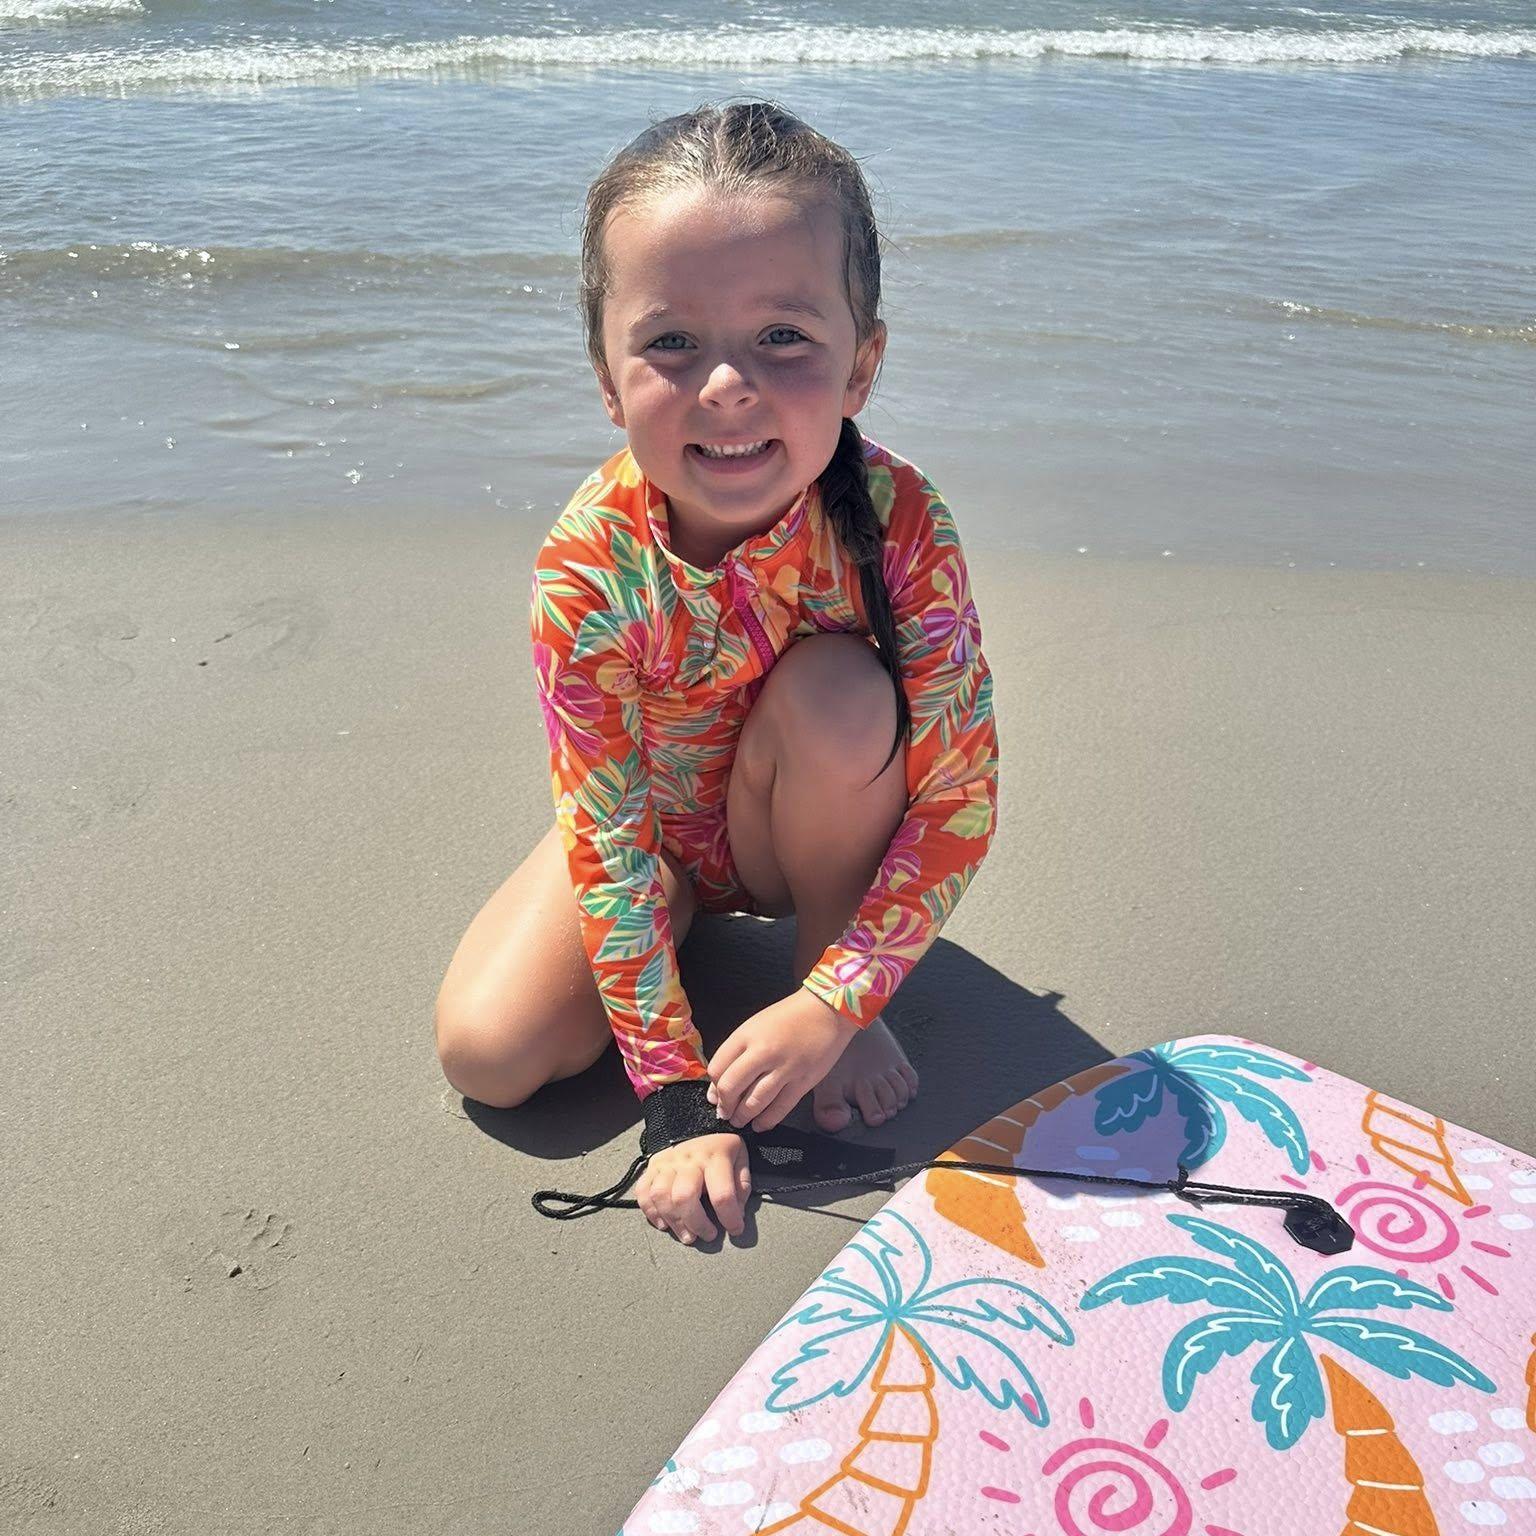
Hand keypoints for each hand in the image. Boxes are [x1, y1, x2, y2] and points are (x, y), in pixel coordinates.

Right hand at [635, 1132, 750, 1244]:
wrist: (696, 1123)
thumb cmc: (720, 1149)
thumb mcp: (740, 1159)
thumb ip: (741, 1186)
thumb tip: (736, 1214)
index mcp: (715, 1156)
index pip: (721, 1193)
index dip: (729, 1217)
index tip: (735, 1230)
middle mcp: (689, 1159)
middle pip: (684, 1196)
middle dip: (696, 1223)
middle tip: (708, 1235)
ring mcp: (667, 1162)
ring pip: (661, 1196)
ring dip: (674, 1222)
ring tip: (688, 1235)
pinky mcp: (652, 1166)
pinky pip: (643, 1192)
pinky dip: (651, 1212)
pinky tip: (665, 1223)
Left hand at [707, 990, 858, 1133]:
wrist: (826, 1010)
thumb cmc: (788, 1016)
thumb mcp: (755, 1025)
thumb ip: (736, 1052)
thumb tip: (719, 1086)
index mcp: (746, 1035)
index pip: (717, 1069)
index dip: (714, 1088)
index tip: (716, 1097)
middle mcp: (762, 1052)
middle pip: (731, 1088)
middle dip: (725, 1106)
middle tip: (726, 1113)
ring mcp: (784, 1068)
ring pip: (754, 1102)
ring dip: (743, 1116)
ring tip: (740, 1120)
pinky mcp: (803, 1081)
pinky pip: (780, 1108)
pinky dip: (767, 1121)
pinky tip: (760, 1125)